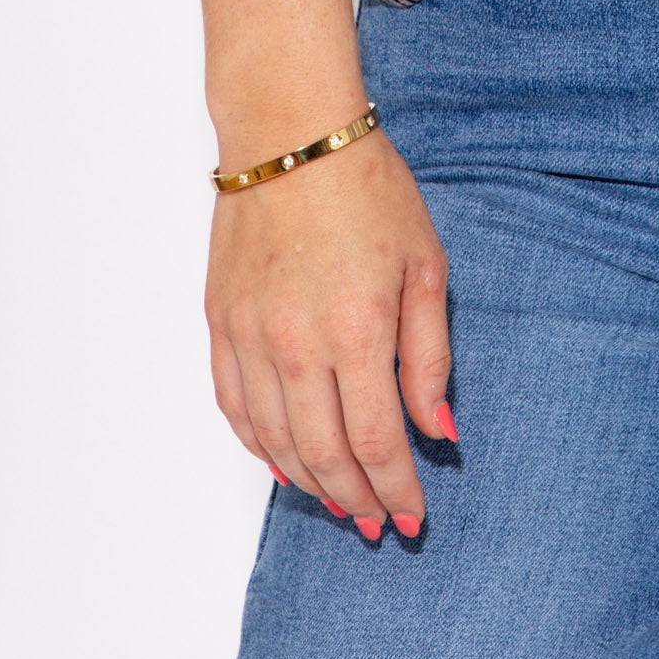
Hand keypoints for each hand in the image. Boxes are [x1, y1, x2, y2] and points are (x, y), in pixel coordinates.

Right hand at [205, 126, 453, 540]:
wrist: (290, 134)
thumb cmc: (368, 188)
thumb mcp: (424, 266)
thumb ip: (430, 356)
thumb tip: (438, 429)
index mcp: (355, 331)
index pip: (376, 441)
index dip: (397, 488)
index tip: (415, 517)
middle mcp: (295, 345)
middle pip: (323, 454)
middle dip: (356, 499)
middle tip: (381, 524)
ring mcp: (249, 337)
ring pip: (275, 441)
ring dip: (309, 483)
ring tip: (340, 502)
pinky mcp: (220, 323)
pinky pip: (235, 407)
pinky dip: (260, 445)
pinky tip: (284, 462)